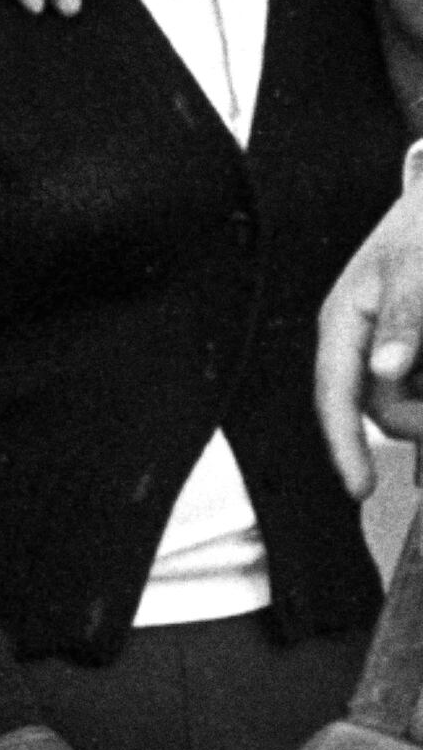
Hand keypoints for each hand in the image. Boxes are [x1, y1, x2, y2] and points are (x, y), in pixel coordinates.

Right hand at [316, 182, 422, 499]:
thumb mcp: (417, 263)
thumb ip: (404, 315)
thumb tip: (387, 368)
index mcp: (344, 321)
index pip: (335, 397)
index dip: (344, 446)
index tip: (360, 487)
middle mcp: (364, 341)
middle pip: (383, 408)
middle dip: (416, 418)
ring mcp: (394, 345)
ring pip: (410, 399)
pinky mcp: (417, 346)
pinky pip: (421, 383)